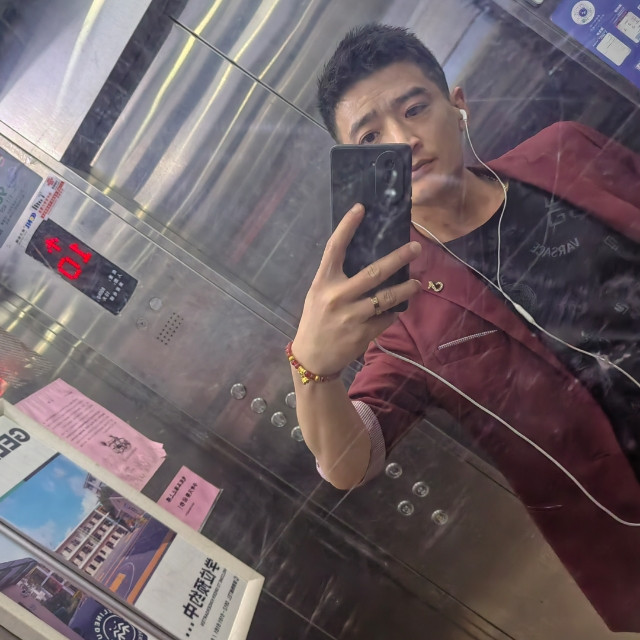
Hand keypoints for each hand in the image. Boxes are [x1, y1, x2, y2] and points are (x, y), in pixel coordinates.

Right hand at [292, 203, 421, 374]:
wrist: (312, 357)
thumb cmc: (316, 321)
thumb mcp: (318, 295)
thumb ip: (337, 279)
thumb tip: (368, 261)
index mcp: (323, 283)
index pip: (334, 248)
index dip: (347, 226)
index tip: (361, 208)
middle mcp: (337, 296)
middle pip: (373, 272)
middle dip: (398, 258)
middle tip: (416, 247)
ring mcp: (351, 316)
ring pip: (387, 298)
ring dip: (406, 288)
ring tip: (417, 283)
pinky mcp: (363, 333)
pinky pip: (385, 319)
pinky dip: (392, 314)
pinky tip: (394, 311)